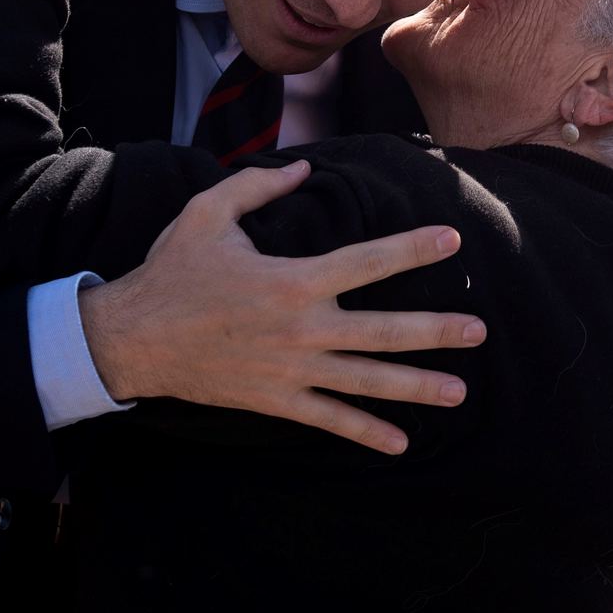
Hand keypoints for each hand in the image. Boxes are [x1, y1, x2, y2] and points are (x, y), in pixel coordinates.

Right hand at [81, 159, 484, 455]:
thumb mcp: (208, 213)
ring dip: (417, 386)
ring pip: (367, 381)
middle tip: (479, 331)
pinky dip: (366, 433)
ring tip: (459, 392)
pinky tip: (400, 443)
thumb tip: (304, 170)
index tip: (452, 240)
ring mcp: (293, 369)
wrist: (133, 339)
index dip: (413, 249)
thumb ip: (258, 186)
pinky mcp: (276, 400)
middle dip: (436, 331)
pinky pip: (330, 420)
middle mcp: (303, 328)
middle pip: (384, 331)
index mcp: (293, 278)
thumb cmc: (172, 272)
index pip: (368, 261)